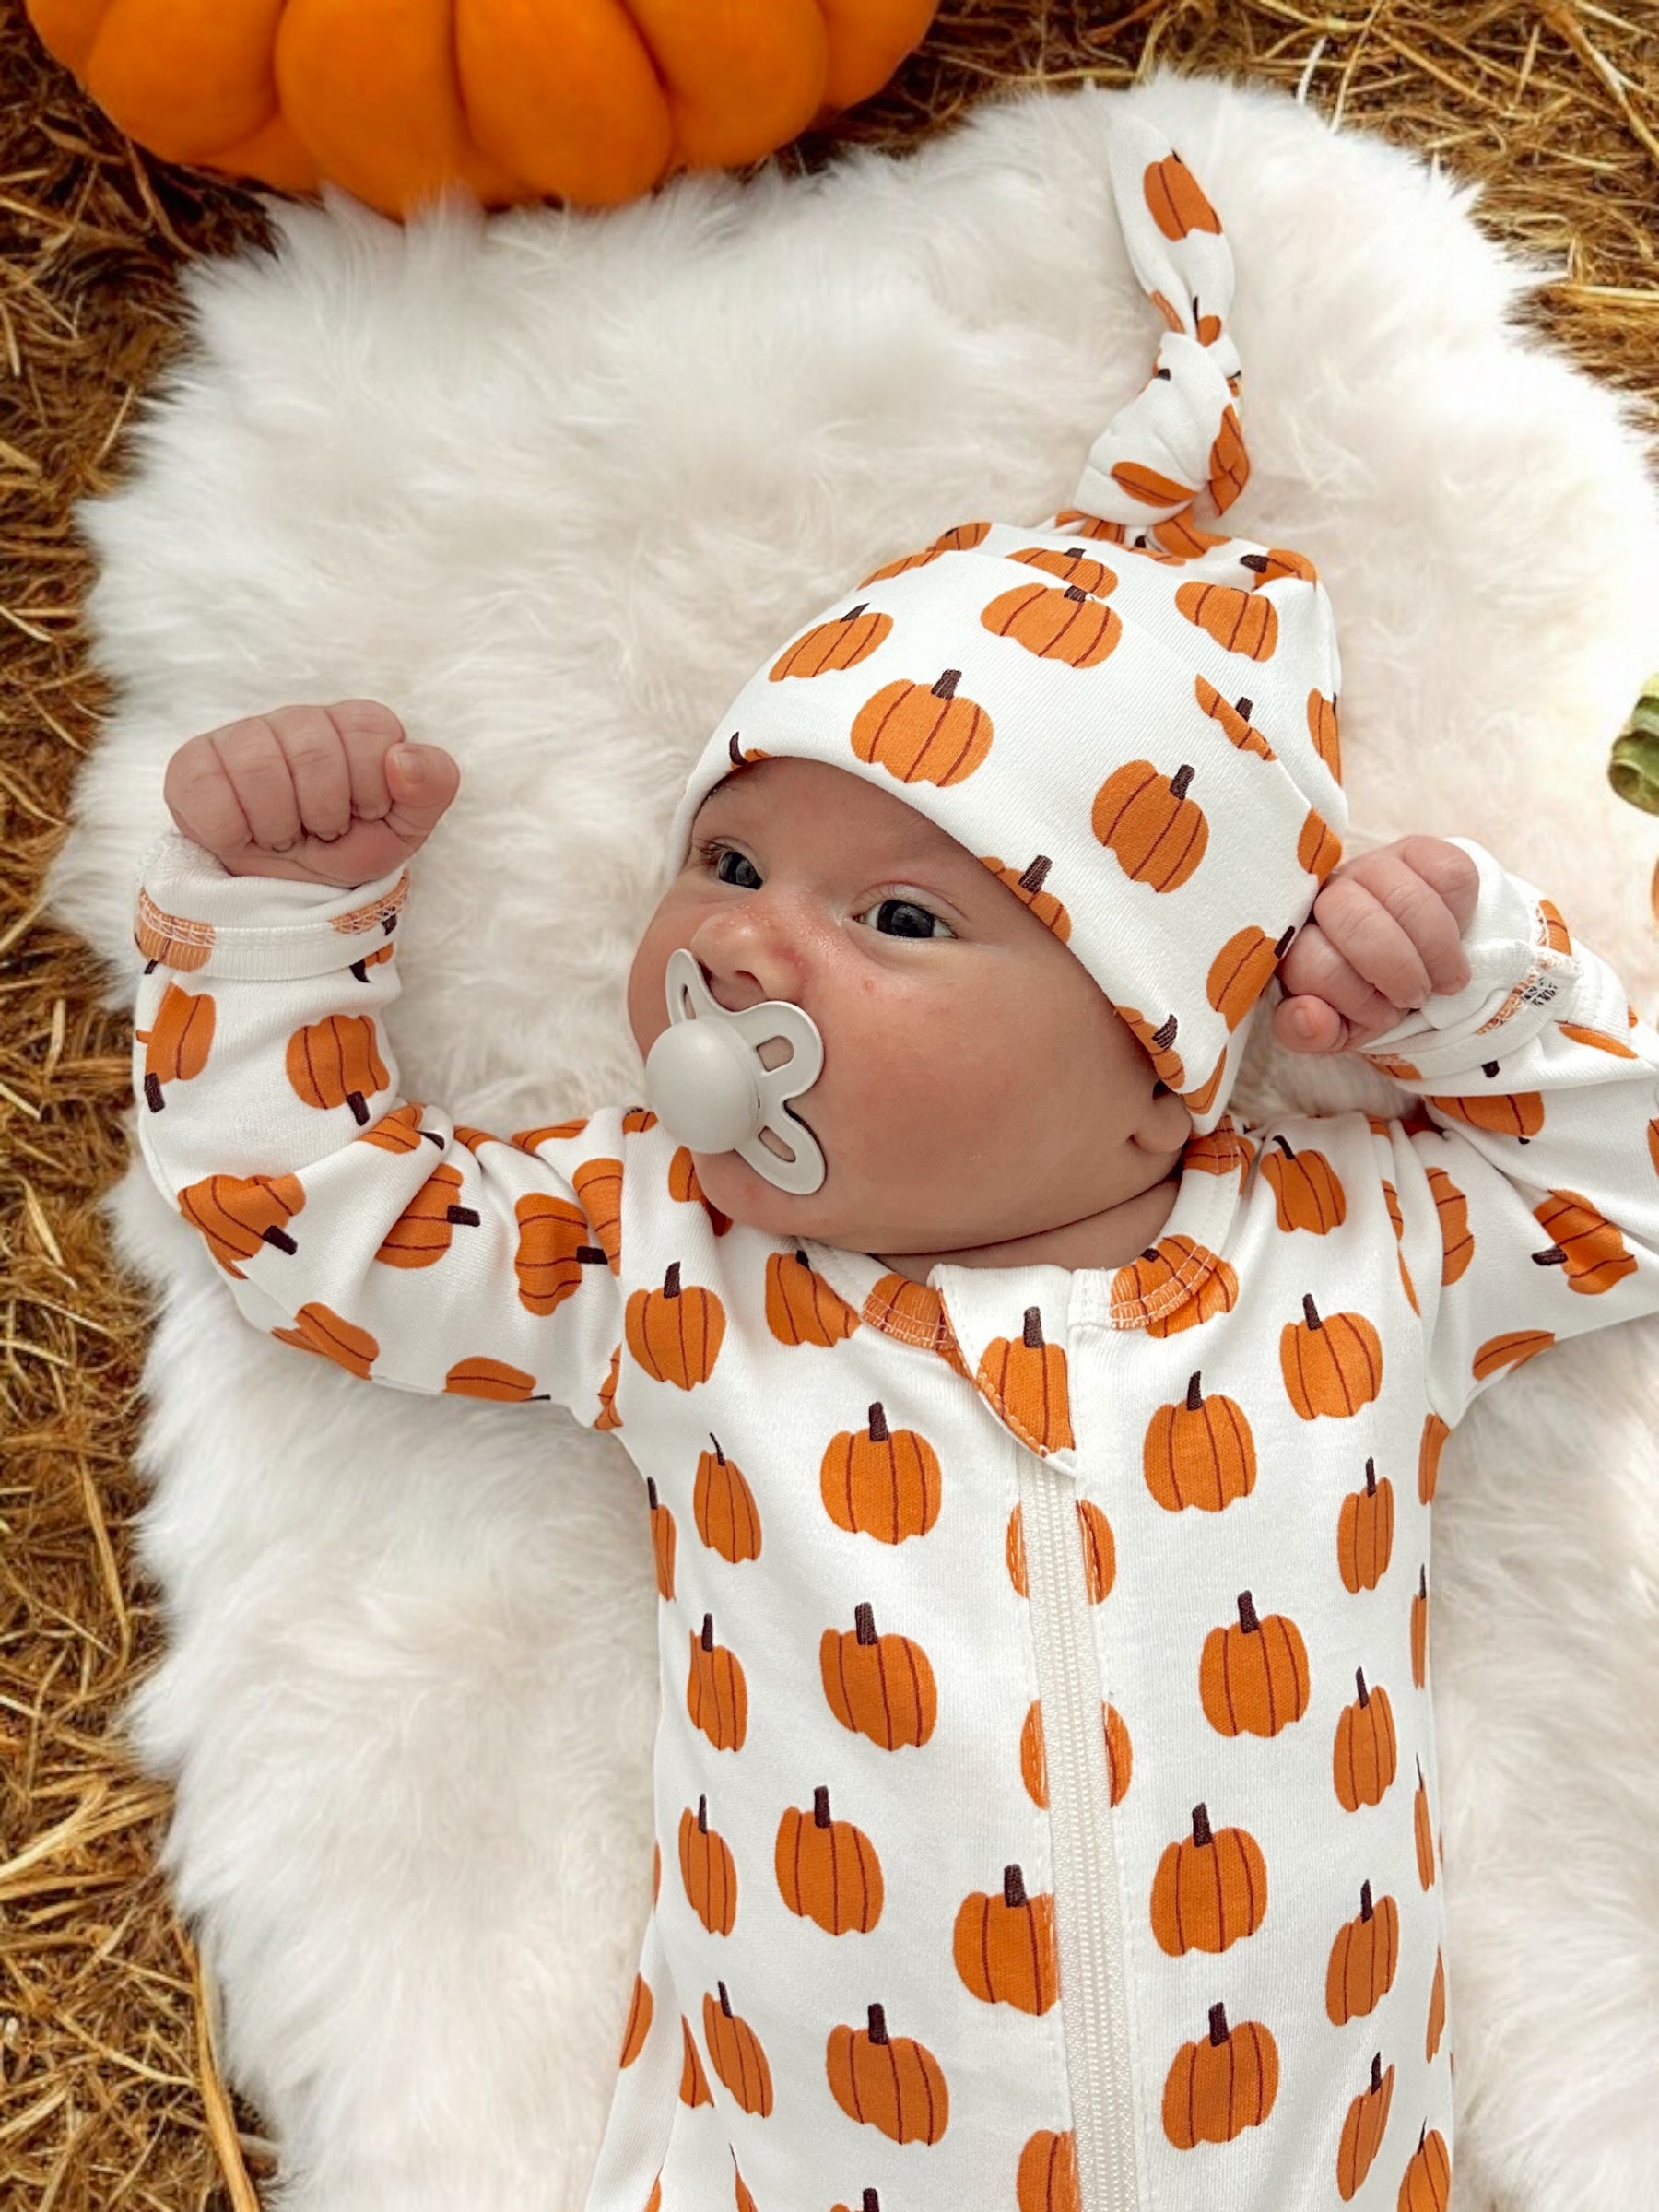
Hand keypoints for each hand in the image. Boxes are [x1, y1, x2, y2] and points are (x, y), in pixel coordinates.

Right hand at [162, 700, 461, 886]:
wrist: (289, 892)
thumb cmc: (348, 848)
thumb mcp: (405, 828)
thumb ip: (431, 786)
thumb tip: (403, 759)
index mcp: (354, 724)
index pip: (369, 731)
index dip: (371, 790)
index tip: (363, 814)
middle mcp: (297, 719)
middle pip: (314, 751)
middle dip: (325, 813)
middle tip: (321, 831)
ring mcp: (241, 736)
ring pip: (259, 770)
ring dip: (280, 826)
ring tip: (285, 836)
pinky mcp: (192, 766)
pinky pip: (209, 794)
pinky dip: (233, 832)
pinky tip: (245, 834)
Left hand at [1273, 835, 1479, 1054]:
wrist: (1412, 961)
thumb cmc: (1365, 994)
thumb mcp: (1335, 1026)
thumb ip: (1308, 1032)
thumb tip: (1309, 1016)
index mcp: (1296, 939)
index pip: (1313, 963)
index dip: (1356, 999)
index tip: (1383, 1015)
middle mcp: (1329, 894)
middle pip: (1357, 921)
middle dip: (1397, 971)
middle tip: (1418, 996)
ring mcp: (1373, 866)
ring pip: (1408, 897)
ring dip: (1437, 951)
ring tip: (1446, 978)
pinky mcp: (1419, 850)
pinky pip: (1449, 873)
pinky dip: (1462, 914)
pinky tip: (1456, 933)